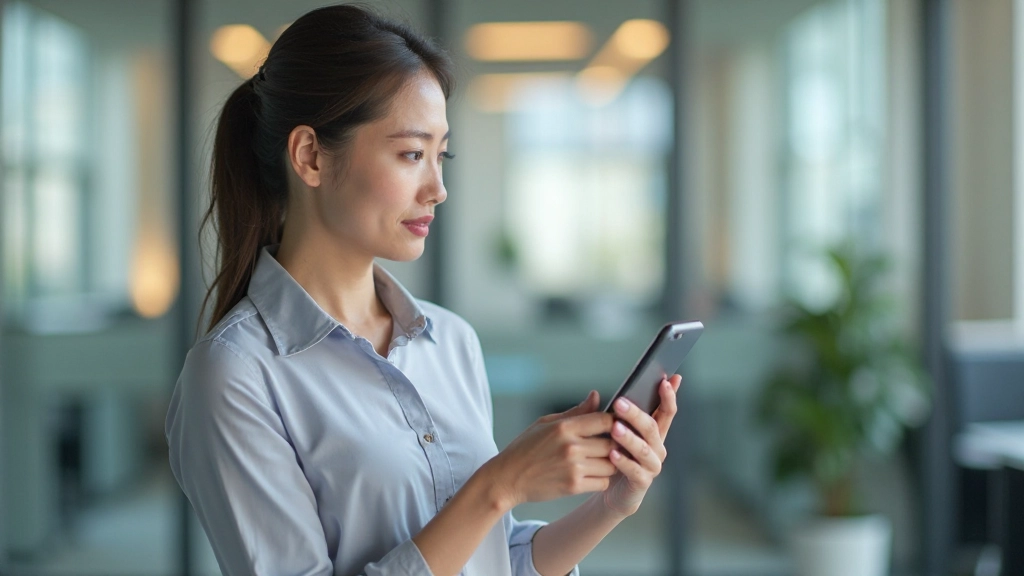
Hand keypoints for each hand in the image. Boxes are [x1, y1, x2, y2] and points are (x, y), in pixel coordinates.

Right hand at [484, 391, 616, 508]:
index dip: (615, 423)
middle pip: (612, 443)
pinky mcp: (573, 486)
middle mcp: (571, 446)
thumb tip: (596, 396)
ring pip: (612, 464)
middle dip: (614, 445)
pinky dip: (601, 480)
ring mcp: (573, 467)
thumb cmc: (525, 448)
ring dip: (610, 463)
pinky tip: (592, 475)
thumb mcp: (546, 423)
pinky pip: (603, 483)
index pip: (605, 420)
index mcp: (564, 427)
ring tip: (600, 461)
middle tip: (610, 446)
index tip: (614, 427)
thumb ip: (575, 412)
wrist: (508, 478)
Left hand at [601, 375, 680, 516]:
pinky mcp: (642, 482)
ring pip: (644, 449)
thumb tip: (594, 393)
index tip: (667, 380)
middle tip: (619, 403)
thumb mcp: (612, 432)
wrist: (613, 491)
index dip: (669, 396)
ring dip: (629, 437)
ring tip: (615, 428)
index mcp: (654, 432)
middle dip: (636, 414)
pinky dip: (624, 462)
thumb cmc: (614, 456)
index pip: (666, 411)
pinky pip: (635, 470)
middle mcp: (657, 447)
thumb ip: (606, 417)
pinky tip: (613, 454)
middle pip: (651, 427)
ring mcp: (652, 465)